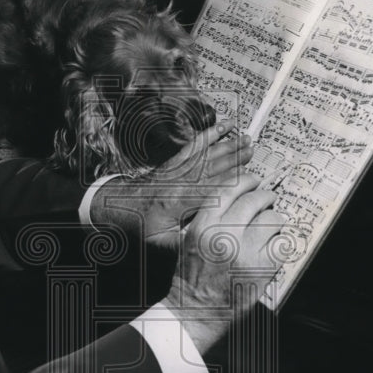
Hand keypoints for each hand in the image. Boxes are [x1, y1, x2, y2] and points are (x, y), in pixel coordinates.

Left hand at [89, 120, 253, 246]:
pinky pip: (193, 146)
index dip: (233, 183)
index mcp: (178, 201)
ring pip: (205, 154)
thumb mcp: (161, 242)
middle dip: (234, 157)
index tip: (252, 179)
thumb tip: (206, 245)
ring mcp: (176, 169)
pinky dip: (208, 135)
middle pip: (212, 167)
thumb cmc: (141, 225)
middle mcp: (178, 181)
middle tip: (253, 149)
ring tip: (244, 138)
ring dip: (226, 145)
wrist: (120, 208)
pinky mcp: (173, 162)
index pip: (212, 189)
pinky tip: (221, 127)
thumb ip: (184, 243)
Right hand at [160, 170, 285, 353]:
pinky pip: (282, 244)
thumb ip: (210, 217)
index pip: (230, 188)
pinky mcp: (261, 268)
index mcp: (203, 224)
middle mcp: (224, 234)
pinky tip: (273, 248)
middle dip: (266, 197)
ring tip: (270, 228)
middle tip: (269, 200)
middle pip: (255, 200)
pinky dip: (281, 243)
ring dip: (275, 221)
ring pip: (273, 219)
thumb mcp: (189, 239)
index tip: (255, 180)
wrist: (193, 311)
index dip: (247, 180)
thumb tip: (240, 197)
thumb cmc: (191, 277)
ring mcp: (244, 251)